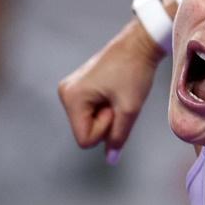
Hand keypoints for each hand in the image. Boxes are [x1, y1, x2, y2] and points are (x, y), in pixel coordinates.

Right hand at [57, 6, 168, 162]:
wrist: (139, 45)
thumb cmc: (135, 73)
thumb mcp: (129, 109)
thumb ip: (119, 137)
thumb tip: (111, 160)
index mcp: (72, 98)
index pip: (85, 140)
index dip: (105, 130)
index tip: (115, 108)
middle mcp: (65, 93)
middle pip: (85, 132)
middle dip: (106, 122)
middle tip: (118, 98)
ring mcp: (70, 90)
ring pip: (89, 123)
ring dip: (107, 114)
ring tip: (117, 93)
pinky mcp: (78, 88)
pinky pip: (91, 113)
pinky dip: (105, 108)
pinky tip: (113, 91)